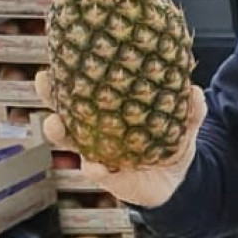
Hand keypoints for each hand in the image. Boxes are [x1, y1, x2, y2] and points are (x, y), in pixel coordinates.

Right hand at [35, 70, 206, 207]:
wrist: (179, 181)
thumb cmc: (172, 144)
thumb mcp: (184, 124)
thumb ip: (191, 109)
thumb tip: (194, 91)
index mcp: (110, 112)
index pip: (84, 90)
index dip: (68, 75)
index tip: (56, 56)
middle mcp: (97, 132)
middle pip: (66, 110)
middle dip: (51, 97)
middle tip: (43, 82)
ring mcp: (99, 154)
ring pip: (72, 143)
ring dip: (60, 132)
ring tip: (56, 123)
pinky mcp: (109, 178)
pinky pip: (97, 173)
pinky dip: (95, 168)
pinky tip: (95, 165)